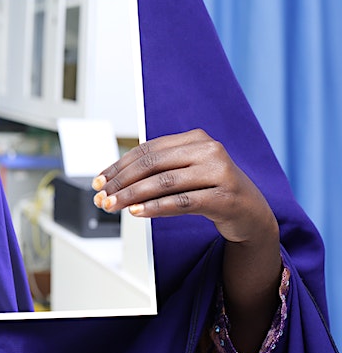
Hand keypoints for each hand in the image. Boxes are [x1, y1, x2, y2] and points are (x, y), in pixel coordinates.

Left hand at [91, 128, 274, 244]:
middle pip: (153, 163)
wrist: (253, 214)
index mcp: (195, 138)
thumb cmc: (213, 190)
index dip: (119, 165)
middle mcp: (208, 150)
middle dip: (121, 181)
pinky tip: (137, 212)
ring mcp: (219, 172)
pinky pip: (182, 201)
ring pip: (164, 182)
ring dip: (132, 195)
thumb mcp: (186, 173)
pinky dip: (155, 207)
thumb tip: (113, 181)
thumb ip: (158, 170)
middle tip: (101, 196)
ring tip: (113, 205)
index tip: (100, 180)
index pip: (147, 150)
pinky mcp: (224, 198)